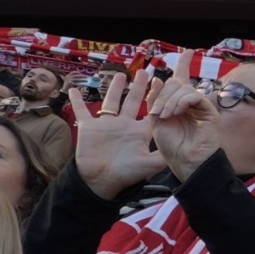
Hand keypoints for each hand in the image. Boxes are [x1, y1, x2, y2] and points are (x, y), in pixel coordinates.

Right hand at [70, 71, 164, 198]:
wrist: (101, 182)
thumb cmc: (126, 174)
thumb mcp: (149, 164)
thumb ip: (164, 154)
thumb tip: (181, 148)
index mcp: (139, 132)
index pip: (151, 111)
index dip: (156, 97)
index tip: (162, 82)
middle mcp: (124, 125)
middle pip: (133, 101)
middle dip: (138, 87)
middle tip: (144, 72)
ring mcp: (106, 125)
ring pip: (111, 101)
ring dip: (114, 88)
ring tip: (119, 74)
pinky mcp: (89, 128)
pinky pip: (82, 111)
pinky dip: (77, 100)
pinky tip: (73, 88)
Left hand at [146, 55, 226, 182]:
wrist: (184, 163)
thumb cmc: (171, 147)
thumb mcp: (156, 121)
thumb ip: (156, 101)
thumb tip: (157, 79)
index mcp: (178, 104)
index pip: (182, 79)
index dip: (184, 64)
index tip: (188, 51)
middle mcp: (191, 103)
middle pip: (177, 82)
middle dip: (164, 92)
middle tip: (157, 111)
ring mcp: (201, 107)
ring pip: (184, 88)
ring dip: (170, 100)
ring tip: (164, 115)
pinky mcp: (209, 112)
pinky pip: (195, 96)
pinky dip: (182, 101)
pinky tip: (176, 112)